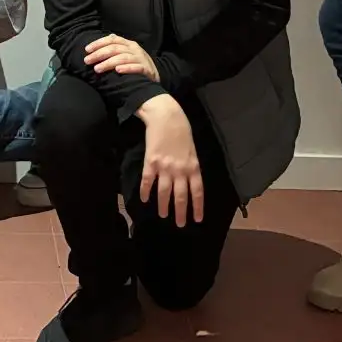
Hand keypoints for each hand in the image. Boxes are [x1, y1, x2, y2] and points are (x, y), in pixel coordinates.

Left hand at [85, 33, 156, 77]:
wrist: (156, 77)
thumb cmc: (136, 66)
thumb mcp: (127, 54)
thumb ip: (116, 49)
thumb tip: (102, 44)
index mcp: (128, 44)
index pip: (112, 39)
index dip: (99, 43)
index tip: (87, 50)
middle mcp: (134, 49)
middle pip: (114, 48)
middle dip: (99, 54)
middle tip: (87, 61)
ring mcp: (141, 59)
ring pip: (123, 58)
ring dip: (108, 63)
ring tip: (97, 68)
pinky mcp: (147, 70)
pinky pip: (136, 68)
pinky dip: (127, 68)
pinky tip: (117, 70)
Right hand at [136, 94, 204, 226]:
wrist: (166, 116)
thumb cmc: (181, 130)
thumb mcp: (192, 150)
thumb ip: (191, 166)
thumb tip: (189, 182)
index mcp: (193, 166)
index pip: (197, 192)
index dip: (197, 207)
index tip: (197, 220)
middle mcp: (180, 170)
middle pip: (181, 196)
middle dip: (180, 212)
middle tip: (180, 225)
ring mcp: (165, 167)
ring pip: (164, 192)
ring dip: (164, 205)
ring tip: (164, 215)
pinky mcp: (151, 162)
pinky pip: (148, 181)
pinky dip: (145, 191)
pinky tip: (144, 199)